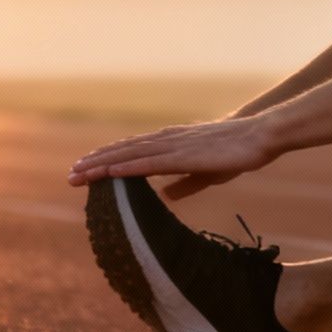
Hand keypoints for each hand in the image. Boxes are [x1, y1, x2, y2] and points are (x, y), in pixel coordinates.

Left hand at [67, 115, 276, 198]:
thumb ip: (186, 183)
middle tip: (70, 175)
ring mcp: (173, 146)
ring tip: (78, 174)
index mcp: (173, 143)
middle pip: (124, 151)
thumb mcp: (208, 173)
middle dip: (96, 163)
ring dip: (102, 165)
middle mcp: (167, 140)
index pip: (133, 151)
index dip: (109, 160)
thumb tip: (166, 195)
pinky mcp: (183, 155)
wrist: (260, 136)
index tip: (87, 169)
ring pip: (129, 156)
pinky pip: (148, 163)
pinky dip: (125, 167)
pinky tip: (108, 173)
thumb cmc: (238, 153)